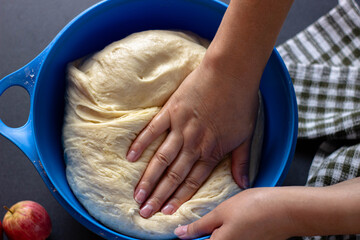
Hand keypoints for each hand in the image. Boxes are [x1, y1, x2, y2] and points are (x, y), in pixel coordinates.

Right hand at [127, 59, 259, 217]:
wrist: (232, 73)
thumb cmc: (241, 102)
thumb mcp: (246, 136)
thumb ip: (241, 161)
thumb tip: (243, 183)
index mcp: (211, 151)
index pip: (192, 182)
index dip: (179, 198)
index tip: (166, 212)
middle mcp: (194, 144)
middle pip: (174, 175)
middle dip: (159, 196)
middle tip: (144, 212)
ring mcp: (180, 127)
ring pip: (162, 159)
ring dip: (148, 178)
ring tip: (137, 194)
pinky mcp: (171, 111)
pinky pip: (152, 130)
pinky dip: (141, 143)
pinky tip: (130, 157)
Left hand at [174, 188, 291, 239]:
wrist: (286, 210)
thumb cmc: (254, 208)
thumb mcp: (220, 212)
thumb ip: (198, 227)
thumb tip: (180, 234)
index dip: (192, 236)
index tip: (191, 230)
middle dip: (206, 234)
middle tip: (211, 221)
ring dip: (219, 233)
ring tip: (226, 220)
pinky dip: (232, 233)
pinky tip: (238, 222)